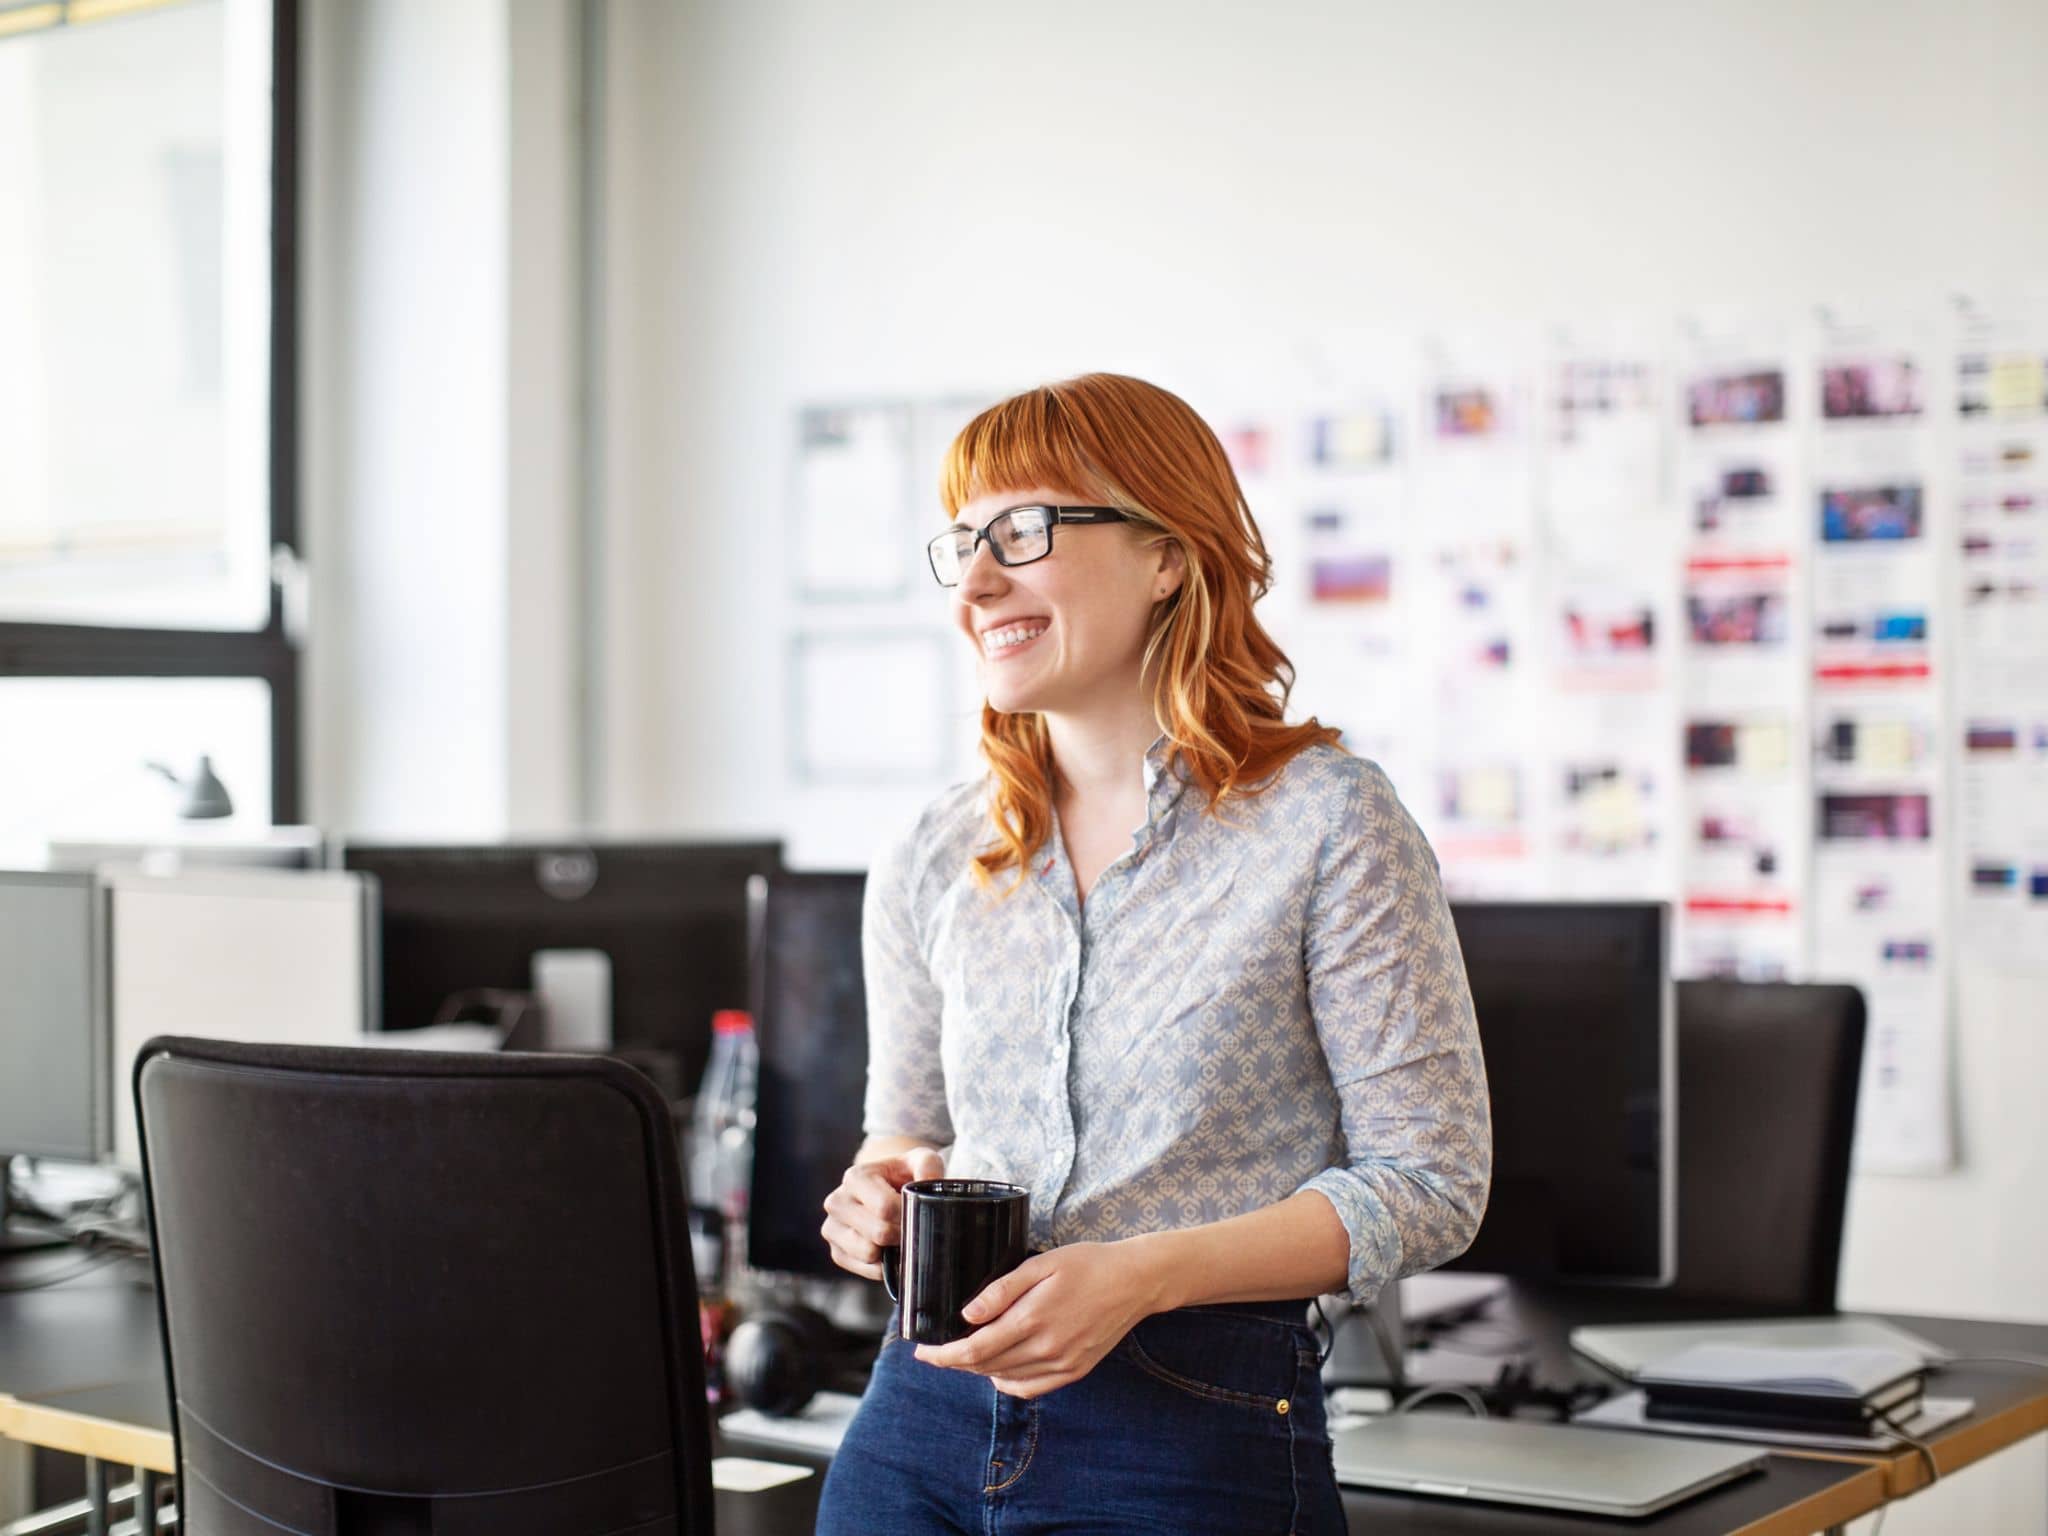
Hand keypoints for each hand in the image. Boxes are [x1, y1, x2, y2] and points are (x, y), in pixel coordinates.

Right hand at [819, 1147, 943, 1279]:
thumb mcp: (919, 1161)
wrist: (885, 1190)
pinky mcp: (837, 1252)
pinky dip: (883, 1265)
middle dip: (902, 1234)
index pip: (884, 1208)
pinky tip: (888, 1249)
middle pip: (878, 1233)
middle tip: (912, 1227)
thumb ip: (928, 1165)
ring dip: (891, 1250)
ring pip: (869, 1254)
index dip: (907, 1215)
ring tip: (899, 1236)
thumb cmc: (903, 1175)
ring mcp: (832, 1229)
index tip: (917, 1212)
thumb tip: (930, 1180)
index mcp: (854, 1177)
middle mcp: (837, 1202)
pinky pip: (865, 1269)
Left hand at [913, 1241, 1163, 1398]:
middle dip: (955, 1362)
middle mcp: (1046, 1349)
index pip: (975, 1349)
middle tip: (937, 1350)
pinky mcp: (1074, 1371)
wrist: (1134, 1281)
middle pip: (986, 1367)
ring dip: (979, 1370)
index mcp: (1033, 1320)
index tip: (922, 1353)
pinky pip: (1031, 1389)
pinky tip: (999, 1369)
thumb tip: (967, 1315)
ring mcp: (1062, 1364)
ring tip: (965, 1353)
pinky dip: (1008, 1383)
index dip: (943, 1356)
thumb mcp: (1040, 1264)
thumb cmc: (1087, 1264)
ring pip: (1005, 1379)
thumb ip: (1001, 1290)